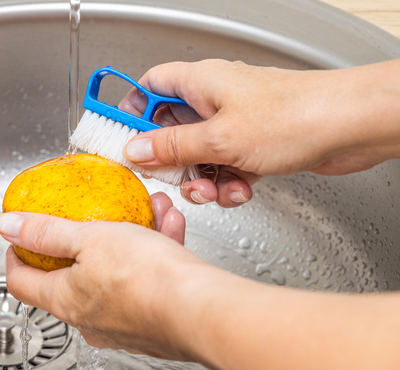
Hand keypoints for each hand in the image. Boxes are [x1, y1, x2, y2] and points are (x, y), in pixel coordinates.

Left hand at [0, 193, 206, 359]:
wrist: (201, 310)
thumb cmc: (145, 278)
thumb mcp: (88, 238)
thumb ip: (46, 231)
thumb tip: (8, 226)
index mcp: (64, 301)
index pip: (21, 282)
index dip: (16, 257)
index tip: (19, 240)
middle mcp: (88, 320)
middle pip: (70, 277)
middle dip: (82, 240)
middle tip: (89, 219)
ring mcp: (121, 326)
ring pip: (114, 275)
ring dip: (126, 240)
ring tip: (144, 213)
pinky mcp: (152, 325)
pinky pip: (144, 283)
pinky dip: (152, 255)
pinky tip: (167, 228)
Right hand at [119, 59, 399, 206]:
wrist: (350, 126)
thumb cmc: (295, 116)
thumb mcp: (219, 138)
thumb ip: (172, 147)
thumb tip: (136, 150)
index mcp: (199, 81)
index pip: (148, 87)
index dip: (130, 111)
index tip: (117, 137)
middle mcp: (215, 98)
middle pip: (171, 129)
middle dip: (172, 161)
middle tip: (172, 178)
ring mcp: (236, 121)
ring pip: (198, 154)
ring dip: (202, 178)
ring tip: (215, 189)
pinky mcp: (255, 143)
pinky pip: (224, 165)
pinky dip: (228, 182)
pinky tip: (241, 190)